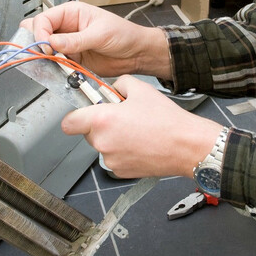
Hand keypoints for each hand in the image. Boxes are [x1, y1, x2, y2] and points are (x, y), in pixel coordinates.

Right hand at [23, 1, 171, 79]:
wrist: (137, 54)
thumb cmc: (124, 34)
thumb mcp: (100, 34)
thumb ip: (76, 40)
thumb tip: (53, 42)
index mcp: (72, 13)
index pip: (44, 19)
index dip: (40, 33)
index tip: (46, 46)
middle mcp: (66, 28)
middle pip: (39, 33)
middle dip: (36, 43)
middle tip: (42, 54)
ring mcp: (68, 45)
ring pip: (45, 50)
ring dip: (45, 58)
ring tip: (51, 63)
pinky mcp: (72, 60)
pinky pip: (56, 64)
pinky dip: (54, 69)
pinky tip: (59, 70)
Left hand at [61, 75, 223, 178]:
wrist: (186, 146)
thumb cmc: (167, 121)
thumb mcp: (141, 89)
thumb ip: (119, 84)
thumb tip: (112, 88)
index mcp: (102, 120)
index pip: (69, 122)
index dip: (76, 116)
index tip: (84, 112)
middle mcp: (102, 142)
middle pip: (88, 133)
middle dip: (101, 124)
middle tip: (122, 116)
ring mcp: (111, 160)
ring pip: (103, 145)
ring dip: (113, 138)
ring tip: (136, 130)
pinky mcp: (121, 172)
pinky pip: (114, 158)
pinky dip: (123, 151)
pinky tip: (140, 143)